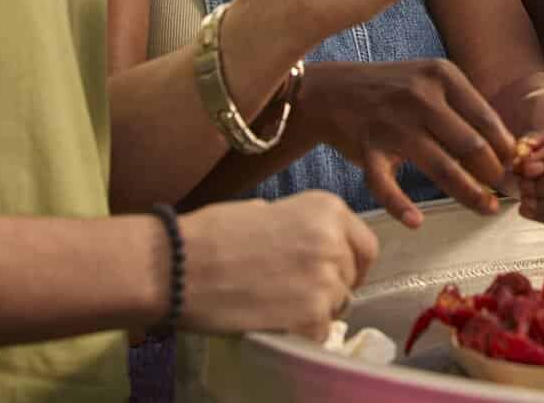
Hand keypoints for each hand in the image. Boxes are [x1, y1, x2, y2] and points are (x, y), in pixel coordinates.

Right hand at [178, 190, 379, 341]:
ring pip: (337, 307)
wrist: (178, 265)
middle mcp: (334, 241)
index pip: (365, 246)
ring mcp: (325, 280)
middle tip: (296, 294)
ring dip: (313, 311)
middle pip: (352, 278)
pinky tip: (271, 321)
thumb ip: (299, 225)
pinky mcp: (309, 316)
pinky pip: (319, 333)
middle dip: (331, 288)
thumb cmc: (210, 234)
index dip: (352, 264)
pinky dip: (299, 333)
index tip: (338, 276)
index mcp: (327, 209)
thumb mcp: (265, 211)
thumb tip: (309, 240)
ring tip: (276, 306)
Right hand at [302, 60, 515, 226]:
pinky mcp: (367, 148)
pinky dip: (400, 205)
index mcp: (442, 76)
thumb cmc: (394, 91)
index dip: (507, 149)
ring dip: (468, 193)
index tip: (519, 170)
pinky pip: (385, 184)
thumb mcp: (431, 83)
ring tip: (485, 209)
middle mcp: (420, 96)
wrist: (333, 91)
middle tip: (507, 194)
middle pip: (470, 144)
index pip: (486, 119)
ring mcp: (392, 123)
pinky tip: (416, 221)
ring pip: (440, 166)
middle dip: (494, 174)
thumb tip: (507, 149)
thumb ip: (464, 109)